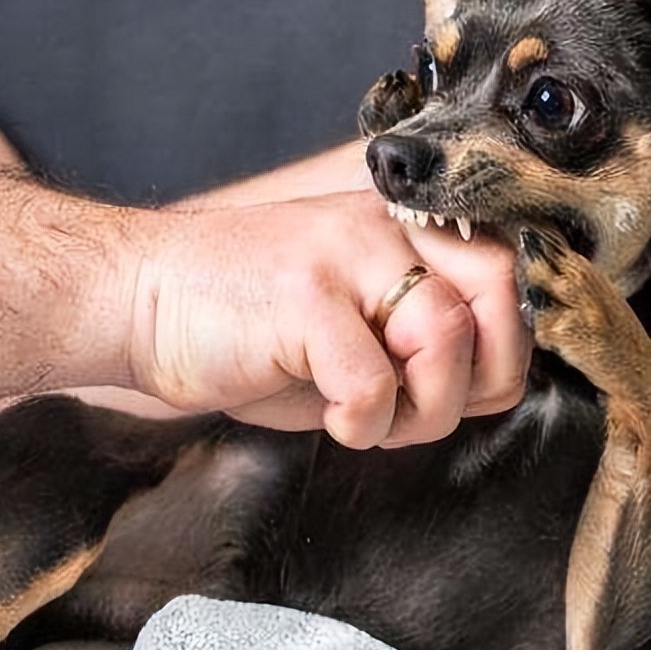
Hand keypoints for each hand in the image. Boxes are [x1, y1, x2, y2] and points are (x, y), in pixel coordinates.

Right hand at [125, 190, 527, 448]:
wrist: (140, 300)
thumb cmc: (249, 325)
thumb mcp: (355, 323)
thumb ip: (425, 338)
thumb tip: (493, 383)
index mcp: (404, 229)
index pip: (510, 278)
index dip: (502, 352)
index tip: (460, 392)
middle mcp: (384, 227)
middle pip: (501, 292)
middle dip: (482, 377)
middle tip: (424, 408)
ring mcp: (344, 254)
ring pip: (446, 336)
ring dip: (420, 410)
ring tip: (369, 415)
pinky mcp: (303, 295)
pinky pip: (374, 382)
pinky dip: (362, 422)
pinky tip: (331, 417)